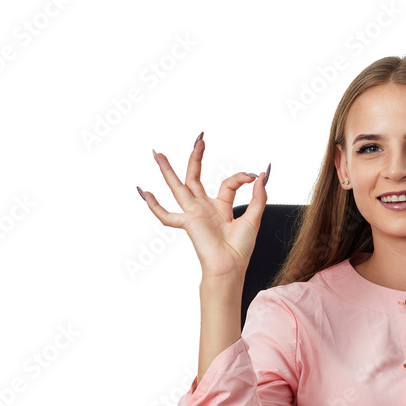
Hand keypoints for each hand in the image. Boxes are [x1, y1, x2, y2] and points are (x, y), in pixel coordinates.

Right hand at [139, 132, 267, 279]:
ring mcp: (193, 214)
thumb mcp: (254, 218)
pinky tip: (143, 192)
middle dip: (195, 157)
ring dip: (167, 170)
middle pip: (195, 177)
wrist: (231, 266)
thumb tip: (261, 175)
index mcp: (220, 207)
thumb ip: (258, 196)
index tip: (253, 176)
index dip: (240, 177)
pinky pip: (166, 215)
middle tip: (199, 139)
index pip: (228, 183)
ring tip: (157, 154)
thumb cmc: (241, 249)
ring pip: (177, 187)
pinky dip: (154, 205)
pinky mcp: (188, 222)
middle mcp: (204, 208)